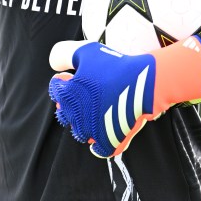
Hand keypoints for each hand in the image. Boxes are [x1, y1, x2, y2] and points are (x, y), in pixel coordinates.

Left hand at [49, 37, 200, 158]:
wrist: (146, 83)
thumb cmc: (116, 66)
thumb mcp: (86, 51)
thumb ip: (63, 55)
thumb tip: (54, 67)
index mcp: (67, 95)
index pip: (56, 88)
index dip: (64, 80)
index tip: (75, 75)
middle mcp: (75, 116)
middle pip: (66, 112)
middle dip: (74, 102)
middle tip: (90, 91)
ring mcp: (91, 132)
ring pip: (81, 131)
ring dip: (86, 121)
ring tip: (101, 108)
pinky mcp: (108, 142)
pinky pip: (98, 149)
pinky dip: (101, 141)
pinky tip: (107, 128)